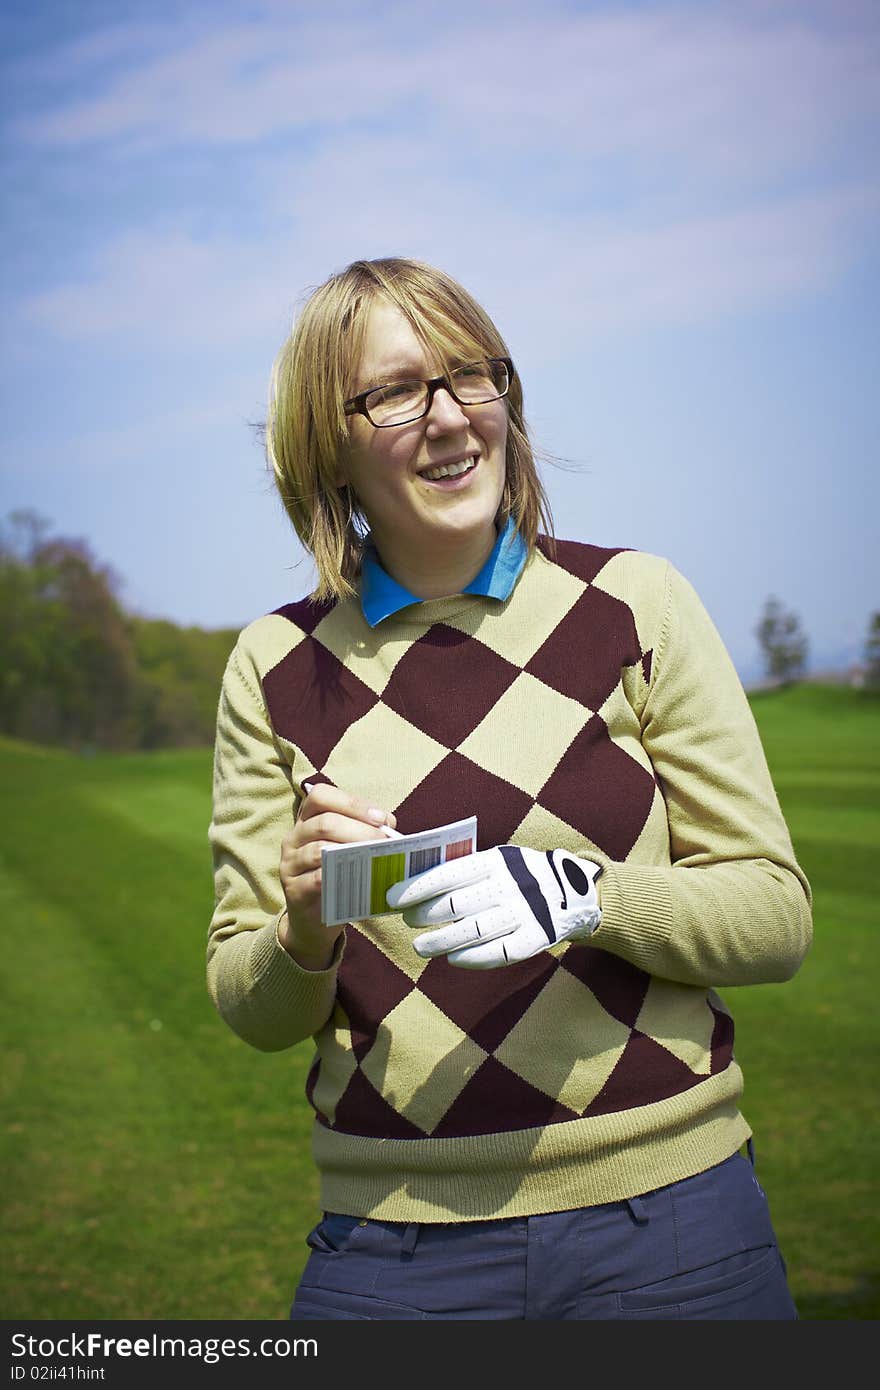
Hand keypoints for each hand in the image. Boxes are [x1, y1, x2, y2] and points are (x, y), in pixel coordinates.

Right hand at [279, 784, 395, 969]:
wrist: (313, 920)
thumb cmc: (336, 877)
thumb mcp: (346, 850)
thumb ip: (362, 834)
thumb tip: (390, 828)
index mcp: (307, 820)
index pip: (320, 796)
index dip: (351, 802)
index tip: (380, 817)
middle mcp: (294, 838)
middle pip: (324, 822)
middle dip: (360, 829)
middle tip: (385, 841)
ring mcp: (290, 864)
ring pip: (319, 849)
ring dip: (354, 852)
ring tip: (377, 858)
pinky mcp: (293, 891)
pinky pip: (317, 879)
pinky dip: (342, 877)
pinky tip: (362, 880)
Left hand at [386, 845, 601, 968]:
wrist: (572, 891)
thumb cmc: (517, 875)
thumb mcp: (496, 860)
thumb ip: (462, 868)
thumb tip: (413, 881)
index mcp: (495, 861)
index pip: (448, 874)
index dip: (416, 888)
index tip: (393, 899)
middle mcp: (510, 885)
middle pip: (456, 905)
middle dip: (424, 915)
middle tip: (408, 922)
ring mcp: (524, 913)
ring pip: (473, 932)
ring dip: (441, 942)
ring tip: (421, 946)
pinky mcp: (535, 938)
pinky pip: (499, 954)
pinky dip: (472, 958)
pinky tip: (453, 959)